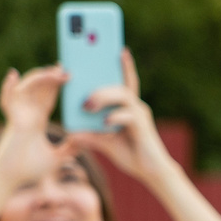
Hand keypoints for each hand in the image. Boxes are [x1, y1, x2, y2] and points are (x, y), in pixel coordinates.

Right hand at [0, 67, 75, 212]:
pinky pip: (9, 100)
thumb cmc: (29, 169)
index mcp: (37, 120)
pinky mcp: (12, 121)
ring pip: (27, 89)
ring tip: (55, 71)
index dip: (56, 84)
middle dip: (51, 76)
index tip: (69, 73)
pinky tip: (14, 75)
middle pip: (39, 89)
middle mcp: (27, 113)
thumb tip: (86, 142)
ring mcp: (18, 115)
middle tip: (66, 67)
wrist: (12, 179)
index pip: (48, 97)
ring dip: (40, 78)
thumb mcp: (56, 157)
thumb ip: (70, 148)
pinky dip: (9, 87)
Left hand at [65, 49, 174, 181]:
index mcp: (126, 106)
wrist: (151, 173)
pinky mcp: (142, 127)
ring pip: (122, 94)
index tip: (114, 47)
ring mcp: (139, 115)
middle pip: (119, 83)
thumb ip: (89, 135)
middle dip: (102, 76)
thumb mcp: (104, 143)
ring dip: (103, 95)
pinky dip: (114, 117)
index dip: (120, 63)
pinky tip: (105, 122)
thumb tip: (69, 133)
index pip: (122, 80)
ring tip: (87, 104)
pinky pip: (127, 115)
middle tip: (80, 77)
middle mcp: (135, 106)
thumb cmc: (131, 155)